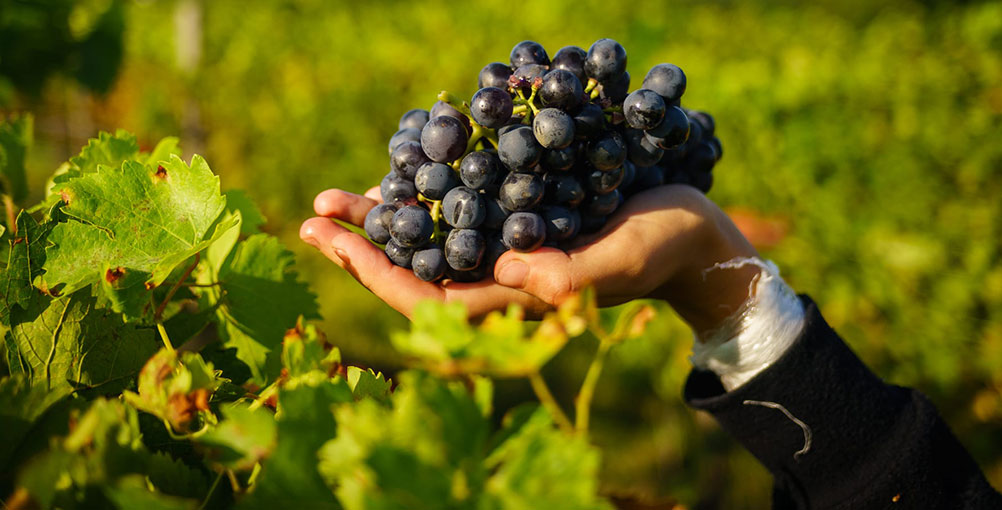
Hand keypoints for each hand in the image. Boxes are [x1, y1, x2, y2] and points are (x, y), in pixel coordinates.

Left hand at [299, 184, 759, 334]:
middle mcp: (497, 276)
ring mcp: (501, 247)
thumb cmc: (662, 250)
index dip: (378, 275)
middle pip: (411, 270)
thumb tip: (511, 273)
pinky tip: (392, 173)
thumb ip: (570, 274)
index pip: (429, 300)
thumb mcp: (622, 259)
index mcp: (513, 298)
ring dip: (377, 220)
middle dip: (360, 247)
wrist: (689, 232)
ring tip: (329, 199)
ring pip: (424, 240)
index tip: (337, 244)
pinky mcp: (512, 216)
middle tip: (312, 217)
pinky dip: (419, 193)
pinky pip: (452, 210)